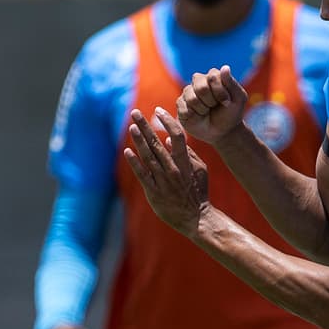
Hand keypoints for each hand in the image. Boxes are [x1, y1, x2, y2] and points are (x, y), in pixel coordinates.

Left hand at [123, 107, 210, 235]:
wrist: (197, 218)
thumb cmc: (199, 192)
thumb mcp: (201, 170)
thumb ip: (188, 153)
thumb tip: (168, 139)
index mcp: (186, 162)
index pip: (177, 135)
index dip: (167, 121)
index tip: (158, 110)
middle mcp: (174, 169)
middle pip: (158, 143)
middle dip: (146, 126)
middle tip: (135, 112)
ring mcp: (163, 181)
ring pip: (149, 157)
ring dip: (139, 141)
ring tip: (131, 127)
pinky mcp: (154, 193)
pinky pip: (143, 175)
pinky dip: (135, 163)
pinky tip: (128, 151)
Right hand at [177, 68, 250, 144]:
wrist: (222, 132)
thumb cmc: (231, 114)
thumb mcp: (238, 99)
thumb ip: (231, 83)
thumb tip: (225, 68)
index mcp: (213, 76)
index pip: (213, 77)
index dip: (220, 92)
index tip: (227, 102)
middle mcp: (198, 82)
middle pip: (201, 88)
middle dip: (211, 101)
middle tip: (214, 106)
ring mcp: (188, 93)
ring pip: (192, 99)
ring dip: (203, 109)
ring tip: (206, 112)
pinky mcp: (180, 104)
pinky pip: (184, 108)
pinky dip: (194, 116)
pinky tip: (198, 117)